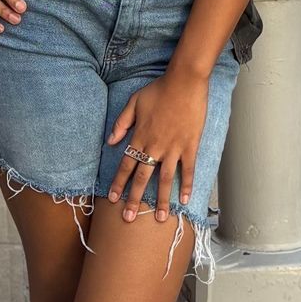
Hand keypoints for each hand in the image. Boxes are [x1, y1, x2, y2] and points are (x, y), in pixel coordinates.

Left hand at [107, 70, 208, 223]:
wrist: (184, 82)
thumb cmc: (159, 90)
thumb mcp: (134, 102)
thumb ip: (121, 123)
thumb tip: (110, 141)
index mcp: (140, 137)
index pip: (126, 165)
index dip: (118, 183)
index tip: (112, 199)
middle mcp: (154, 146)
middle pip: (142, 178)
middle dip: (134, 200)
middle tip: (129, 219)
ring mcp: (173, 148)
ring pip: (165, 179)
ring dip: (162, 200)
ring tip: (160, 218)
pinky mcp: (190, 146)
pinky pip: (188, 169)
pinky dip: (187, 185)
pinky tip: (184, 200)